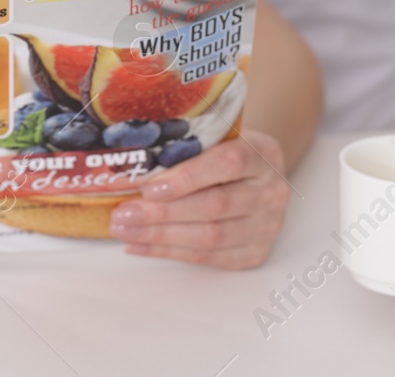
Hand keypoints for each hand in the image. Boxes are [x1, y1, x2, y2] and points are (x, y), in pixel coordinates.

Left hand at [107, 129, 291, 266]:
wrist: (258, 173)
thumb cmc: (225, 150)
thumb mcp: (215, 135)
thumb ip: (184, 145)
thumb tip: (129, 162)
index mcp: (263, 154)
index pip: (227, 164)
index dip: (187, 177)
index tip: (149, 187)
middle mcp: (271, 192)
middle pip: (215, 206)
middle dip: (163, 213)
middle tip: (123, 213)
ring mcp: (267, 226)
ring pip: (210, 237)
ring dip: (160, 236)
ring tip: (124, 230)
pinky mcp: (255, 253)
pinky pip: (207, 258)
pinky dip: (168, 252)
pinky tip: (139, 245)